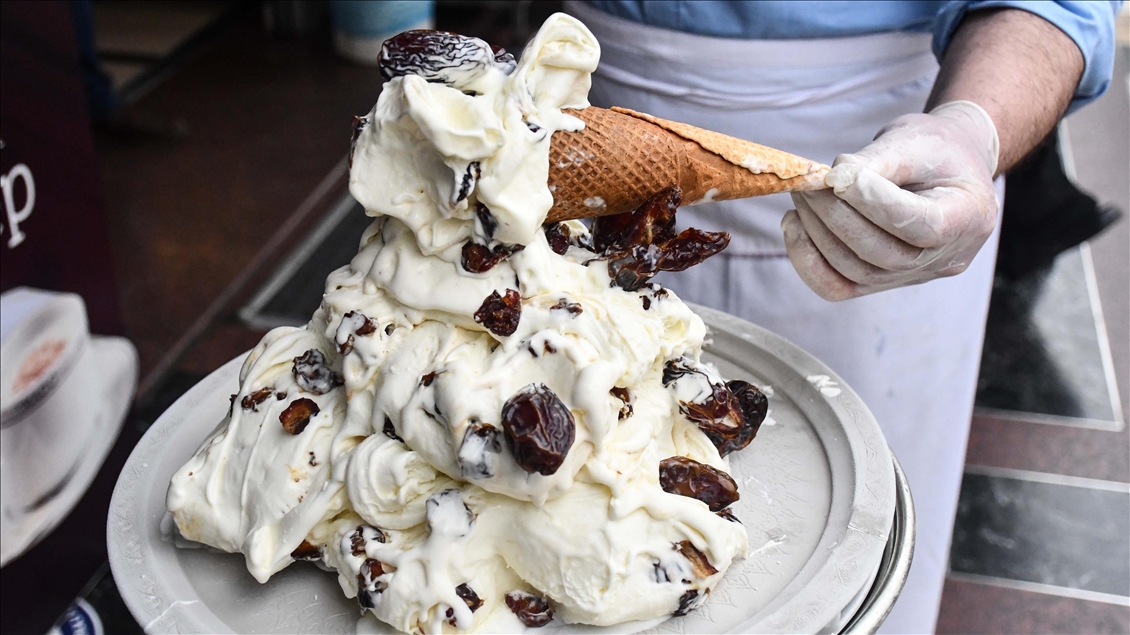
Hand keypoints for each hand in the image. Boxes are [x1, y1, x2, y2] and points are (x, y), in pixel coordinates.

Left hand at [782, 101, 999, 300]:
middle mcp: (945, 258)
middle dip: (836, 216)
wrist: (944, 167)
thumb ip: (877, 160)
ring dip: (817, 233)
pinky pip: (837, 287)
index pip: (921, 224)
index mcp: (970, 217)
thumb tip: (832, 179)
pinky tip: (794, 226)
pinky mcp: (880, 282)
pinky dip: (807, 260)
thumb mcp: (915, 139)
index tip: (838, 176)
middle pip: (883, 253)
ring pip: (856, 271)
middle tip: (807, 183)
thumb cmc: (935, 148)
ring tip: (802, 196)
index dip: (875, 203)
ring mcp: (913, 277)